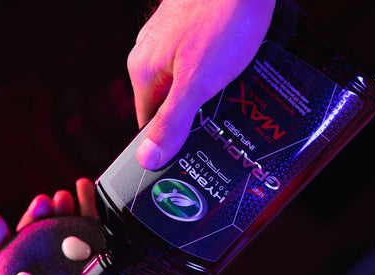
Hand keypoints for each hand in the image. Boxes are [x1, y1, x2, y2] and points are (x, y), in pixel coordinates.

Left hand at [0, 178, 315, 274]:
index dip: (5, 254)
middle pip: (48, 257)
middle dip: (37, 226)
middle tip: (41, 202)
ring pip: (76, 241)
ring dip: (64, 215)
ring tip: (61, 193)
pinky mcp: (129, 265)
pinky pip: (106, 234)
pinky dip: (95, 213)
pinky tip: (88, 193)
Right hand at [128, 0, 274, 169]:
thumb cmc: (223, 18)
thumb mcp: (197, 83)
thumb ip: (172, 122)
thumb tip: (148, 156)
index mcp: (143, 70)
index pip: (147, 123)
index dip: (167, 140)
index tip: (187, 151)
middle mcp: (151, 54)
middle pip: (165, 104)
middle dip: (190, 117)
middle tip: (215, 120)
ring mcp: (170, 40)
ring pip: (183, 84)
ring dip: (204, 95)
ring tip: (228, 94)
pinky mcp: (190, 31)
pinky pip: (196, 65)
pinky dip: (212, 74)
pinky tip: (231, 73)